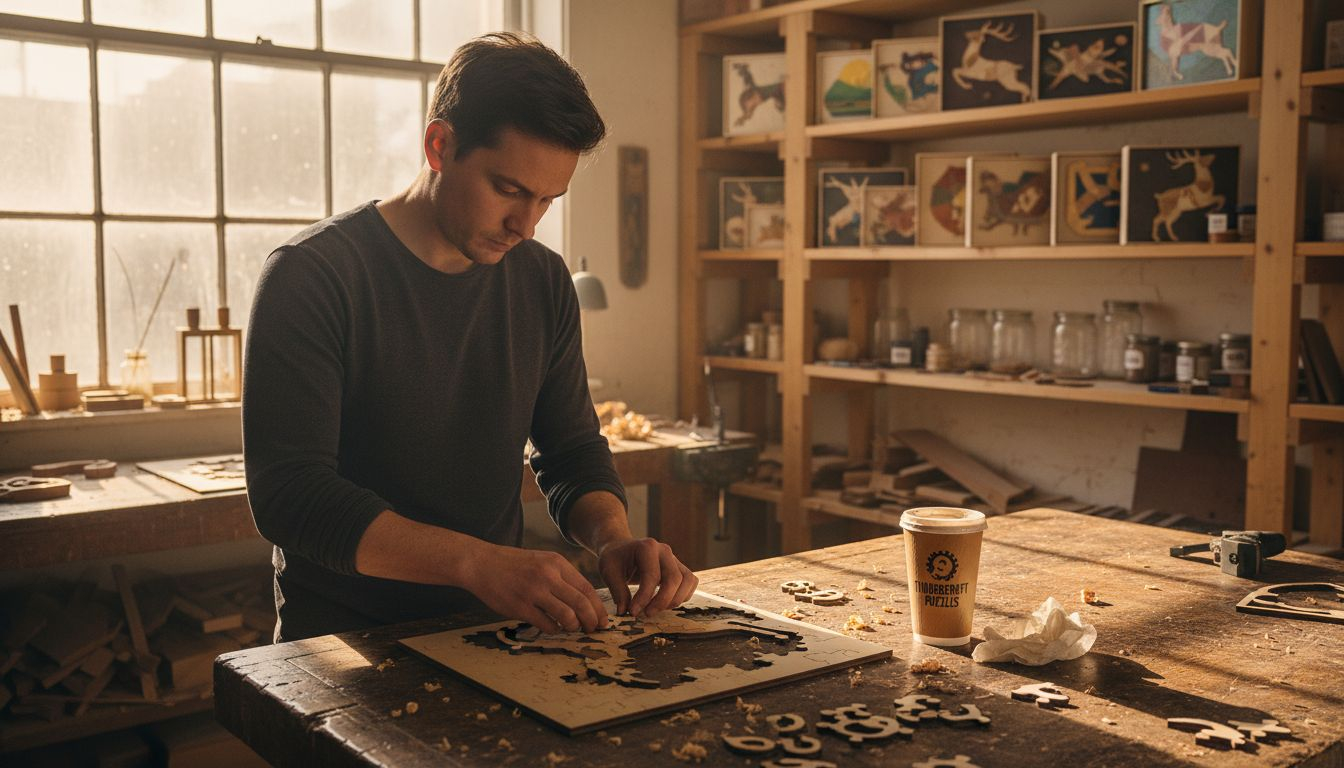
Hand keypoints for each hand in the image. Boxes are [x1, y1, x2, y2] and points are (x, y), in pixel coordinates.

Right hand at [460, 543, 607, 633]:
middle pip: (581, 604)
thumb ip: (562, 577)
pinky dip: (554, 630)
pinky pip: (546, 625)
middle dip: (592, 621)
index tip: (603, 620)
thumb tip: (585, 601)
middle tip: (593, 629)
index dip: (598, 608)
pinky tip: (553, 628)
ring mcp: (533, 592)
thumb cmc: (515, 564)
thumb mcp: (543, 561)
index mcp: (557, 563)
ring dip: (573, 627)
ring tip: (571, 628)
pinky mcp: (520, 607)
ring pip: (567, 616)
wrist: (482, 564)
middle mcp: (548, 576)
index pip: (587, 589)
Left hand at [597, 537, 697, 617]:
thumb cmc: (615, 558)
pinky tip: (665, 603)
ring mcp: (674, 558)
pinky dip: (683, 595)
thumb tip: (624, 612)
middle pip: (674, 579)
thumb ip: (618, 591)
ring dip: (675, 600)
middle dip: (662, 601)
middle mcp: (664, 551)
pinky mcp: (678, 567)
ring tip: (656, 609)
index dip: (644, 597)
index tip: (633, 612)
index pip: (652, 576)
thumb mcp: (609, 571)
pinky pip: (690, 582)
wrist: (621, 548)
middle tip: (646, 614)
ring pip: (687, 580)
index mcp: (647, 547)